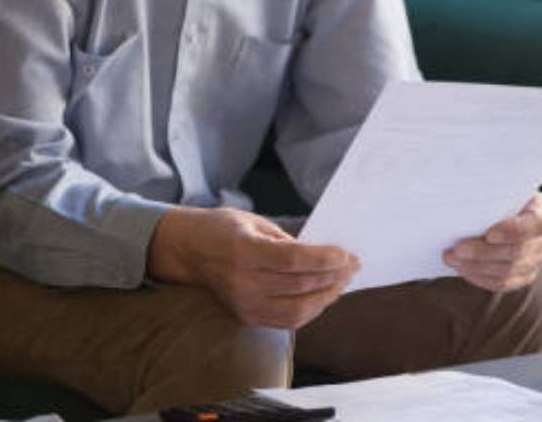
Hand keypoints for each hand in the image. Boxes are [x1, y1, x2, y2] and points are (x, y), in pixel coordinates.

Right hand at [148, 206, 358, 328]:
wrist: (189, 249)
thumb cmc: (222, 228)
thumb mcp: (255, 221)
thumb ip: (287, 240)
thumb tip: (323, 255)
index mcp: (244, 251)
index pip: (294, 261)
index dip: (325, 259)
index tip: (347, 253)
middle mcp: (243, 282)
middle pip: (301, 286)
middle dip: (333, 276)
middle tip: (352, 264)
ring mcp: (245, 304)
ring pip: (299, 310)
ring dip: (327, 296)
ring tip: (342, 281)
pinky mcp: (247, 317)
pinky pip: (288, 321)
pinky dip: (311, 309)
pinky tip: (322, 295)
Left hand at [443, 191, 541, 291]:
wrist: (507, 209)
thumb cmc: (497, 191)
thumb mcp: (498, 185)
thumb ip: (487, 189)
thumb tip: (459, 188)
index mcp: (541, 210)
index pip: (535, 225)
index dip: (513, 232)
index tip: (488, 234)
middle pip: (517, 252)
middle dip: (483, 252)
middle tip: (456, 249)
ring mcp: (537, 259)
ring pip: (508, 271)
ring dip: (476, 267)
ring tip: (451, 258)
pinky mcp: (525, 275)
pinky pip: (503, 283)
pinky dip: (480, 277)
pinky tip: (462, 269)